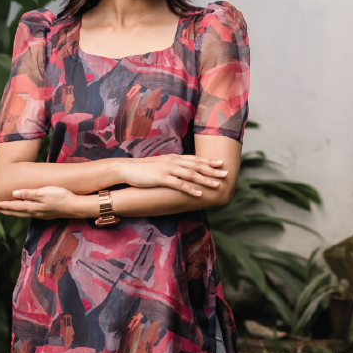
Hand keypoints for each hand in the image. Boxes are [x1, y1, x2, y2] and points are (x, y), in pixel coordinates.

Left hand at [0, 185, 90, 219]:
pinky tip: (22, 211)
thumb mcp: (44, 192)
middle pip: (15, 212)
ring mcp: (40, 214)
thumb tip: (14, 193)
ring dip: (10, 212)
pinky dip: (20, 212)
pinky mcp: (45, 214)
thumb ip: (29, 193)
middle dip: (3, 211)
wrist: (75, 206)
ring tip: (3, 211)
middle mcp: (34, 212)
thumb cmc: (60, 197)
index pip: (13, 207)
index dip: (2, 206)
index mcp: (32, 207)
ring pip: (21, 214)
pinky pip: (28, 214)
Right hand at [115, 156, 229, 197]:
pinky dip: (190, 189)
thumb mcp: (160, 164)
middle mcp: (173, 161)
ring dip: (205, 180)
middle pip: (197, 165)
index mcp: (173, 158)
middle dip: (212, 170)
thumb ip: (172, 166)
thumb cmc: (143, 169)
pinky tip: (199, 194)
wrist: (127, 168)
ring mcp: (168, 169)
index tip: (221, 163)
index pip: (195, 159)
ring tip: (217, 185)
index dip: (208, 161)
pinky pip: (179, 184)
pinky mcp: (161, 178)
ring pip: (191, 174)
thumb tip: (182, 170)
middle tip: (226, 173)